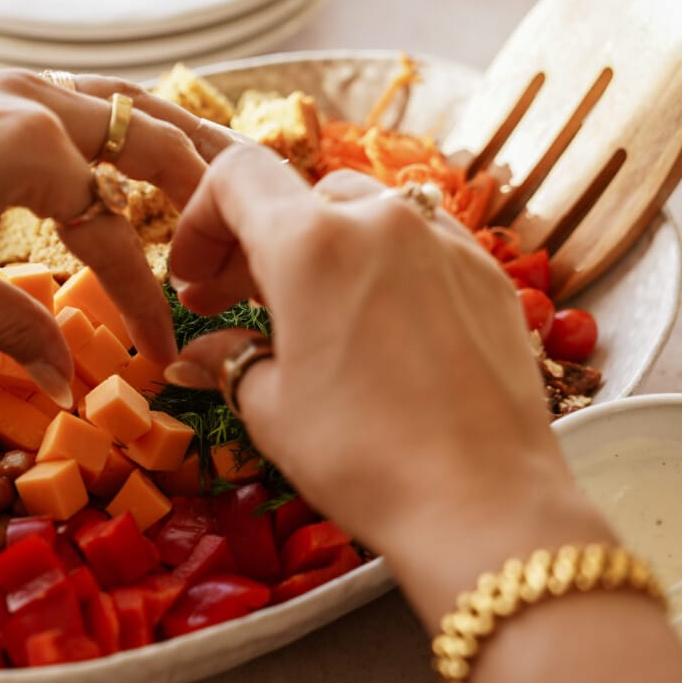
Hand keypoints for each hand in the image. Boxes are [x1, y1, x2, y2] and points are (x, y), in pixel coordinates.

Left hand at [0, 68, 241, 402]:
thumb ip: (13, 327)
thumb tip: (69, 384)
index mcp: (35, 152)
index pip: (118, 236)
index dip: (146, 301)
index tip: (166, 350)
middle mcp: (36, 102)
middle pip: (149, 143)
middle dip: (195, 198)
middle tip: (225, 246)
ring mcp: (9, 82)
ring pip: (118, 105)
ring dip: (161, 146)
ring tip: (197, 187)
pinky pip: (75, 97)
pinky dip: (111, 126)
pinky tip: (110, 154)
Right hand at [165, 146, 599, 565]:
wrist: (485, 504)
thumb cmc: (365, 459)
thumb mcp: (272, 410)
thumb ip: (229, 361)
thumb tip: (198, 358)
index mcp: (312, 243)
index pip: (238, 178)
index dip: (201, 220)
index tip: (194, 276)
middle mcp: (382, 221)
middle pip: (301, 198)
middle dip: (259, 243)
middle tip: (233, 303)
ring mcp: (445, 241)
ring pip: (366, 214)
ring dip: (325, 250)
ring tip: (311, 314)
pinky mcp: (487, 275)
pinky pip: (422, 245)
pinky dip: (386, 267)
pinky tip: (378, 326)